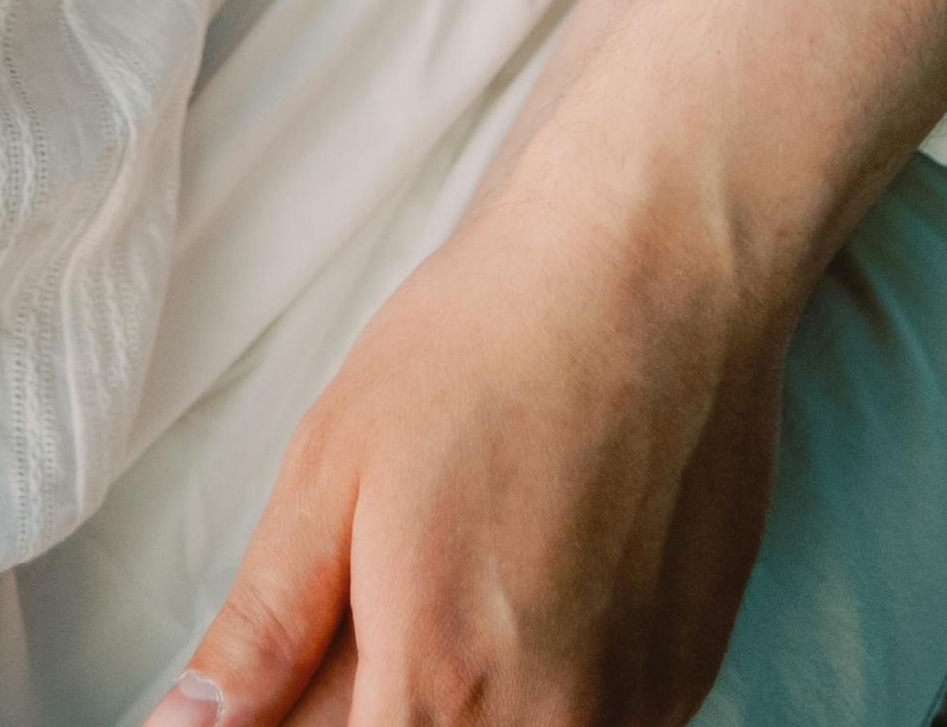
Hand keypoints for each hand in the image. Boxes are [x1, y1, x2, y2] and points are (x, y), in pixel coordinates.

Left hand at [141, 166, 790, 726]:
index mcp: (439, 688)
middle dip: (375, 701)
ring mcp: (634, 711)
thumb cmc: (490, 343)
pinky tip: (527, 581)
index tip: (291, 680)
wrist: (658, 265)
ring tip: (451, 576)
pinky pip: (590, 725)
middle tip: (370, 603)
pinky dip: (535, 684)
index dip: (296, 726)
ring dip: (456, 699)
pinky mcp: (685, 678)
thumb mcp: (333, 470)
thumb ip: (261, 630)